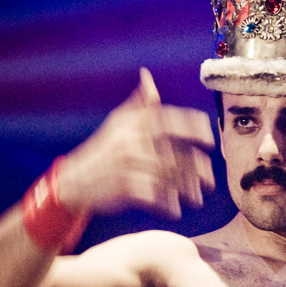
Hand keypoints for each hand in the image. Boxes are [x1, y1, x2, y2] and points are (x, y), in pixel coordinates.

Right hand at [58, 68, 214, 216]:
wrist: (74, 180)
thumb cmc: (104, 149)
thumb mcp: (118, 122)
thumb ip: (139, 103)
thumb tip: (147, 76)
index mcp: (134, 124)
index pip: (170, 120)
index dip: (194, 127)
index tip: (211, 139)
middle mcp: (132, 142)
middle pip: (176, 154)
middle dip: (198, 168)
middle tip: (210, 180)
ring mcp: (128, 165)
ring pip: (169, 178)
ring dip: (188, 190)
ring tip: (197, 198)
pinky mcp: (125, 187)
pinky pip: (155, 197)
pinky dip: (168, 205)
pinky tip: (176, 210)